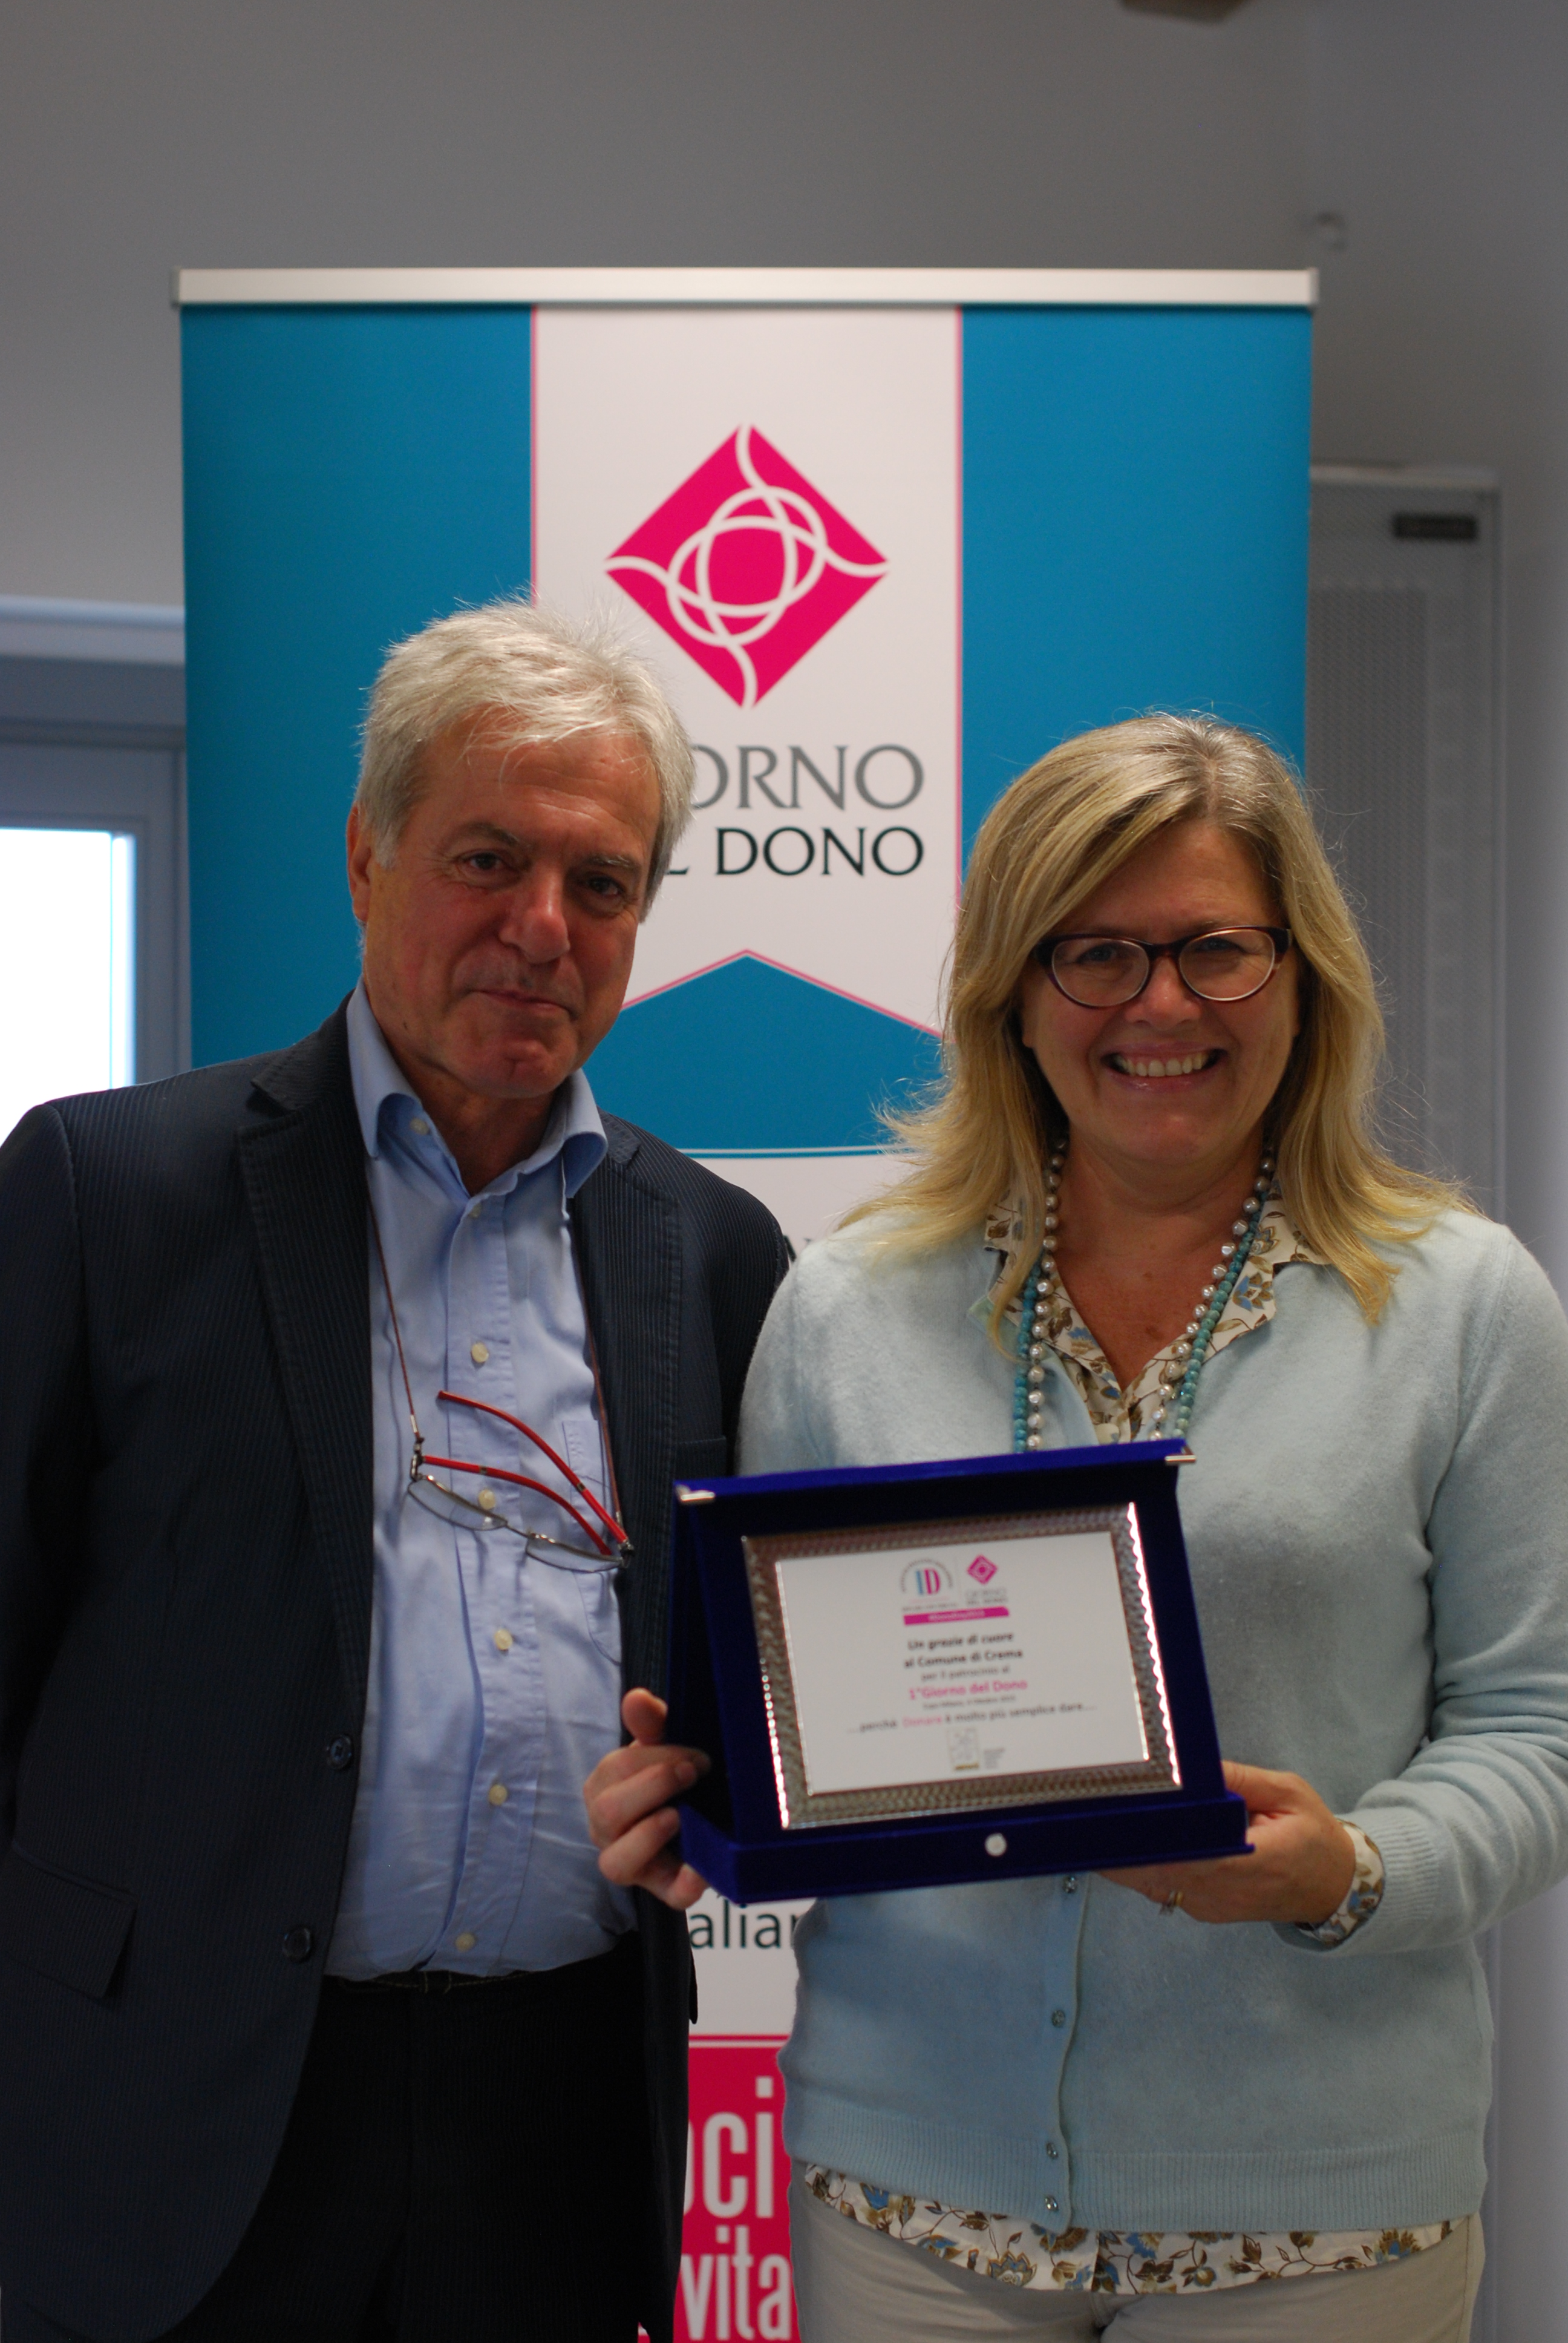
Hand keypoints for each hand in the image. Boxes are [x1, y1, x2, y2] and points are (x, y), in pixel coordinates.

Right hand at [584, 1688, 710, 1911]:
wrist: (702, 1816)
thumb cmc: (671, 1777)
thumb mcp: (663, 1745)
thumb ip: (651, 1723)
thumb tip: (636, 1697)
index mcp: (604, 1790)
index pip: (613, 1771)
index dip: (654, 1759)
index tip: (694, 1755)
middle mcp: (608, 1830)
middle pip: (609, 1812)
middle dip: (654, 1787)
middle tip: (693, 1774)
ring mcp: (633, 1864)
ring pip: (616, 1863)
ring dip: (649, 1835)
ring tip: (679, 1817)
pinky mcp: (664, 1890)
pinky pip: (669, 1896)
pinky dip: (686, 1883)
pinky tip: (701, 1868)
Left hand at [1100, 1760, 1355, 1925]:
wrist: (1332, 1886)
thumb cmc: (1313, 1836)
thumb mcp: (1288, 1793)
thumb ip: (1242, 1779)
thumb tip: (1196, 1764)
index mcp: (1252, 1862)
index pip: (1188, 1854)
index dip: (1150, 1836)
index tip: (1120, 1810)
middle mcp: (1223, 1892)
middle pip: (1158, 1869)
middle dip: (1124, 1838)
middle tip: (1094, 1802)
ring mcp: (1209, 1906)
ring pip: (1152, 1881)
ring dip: (1127, 1851)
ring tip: (1102, 1812)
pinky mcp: (1201, 1908)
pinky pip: (1162, 1887)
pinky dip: (1141, 1863)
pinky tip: (1128, 1834)